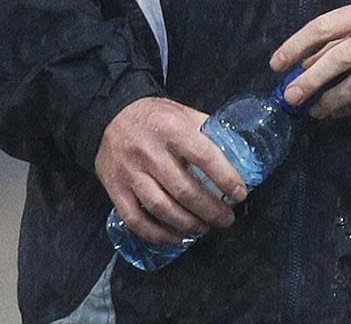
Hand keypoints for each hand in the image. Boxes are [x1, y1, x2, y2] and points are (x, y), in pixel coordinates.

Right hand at [94, 96, 246, 245]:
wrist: (111, 116)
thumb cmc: (154, 117)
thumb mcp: (183, 113)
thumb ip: (207, 132)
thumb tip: (236, 156)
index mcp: (173, 129)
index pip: (205, 157)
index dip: (226, 178)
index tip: (240, 194)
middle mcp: (150, 152)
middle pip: (185, 190)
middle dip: (211, 210)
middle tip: (226, 219)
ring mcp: (131, 173)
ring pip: (162, 208)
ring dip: (188, 224)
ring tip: (204, 228)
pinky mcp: (116, 189)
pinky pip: (136, 220)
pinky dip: (158, 234)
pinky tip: (175, 237)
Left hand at [270, 0, 350, 118]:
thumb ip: (347, 29)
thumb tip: (311, 55)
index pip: (324, 27)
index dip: (297, 45)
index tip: (277, 62)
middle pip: (337, 59)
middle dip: (309, 80)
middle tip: (289, 96)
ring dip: (330, 101)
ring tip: (313, 111)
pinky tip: (339, 113)